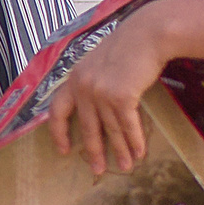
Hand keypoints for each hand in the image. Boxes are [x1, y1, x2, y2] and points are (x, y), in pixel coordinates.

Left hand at [43, 4, 181, 177]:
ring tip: (125, 166)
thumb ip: (91, 82)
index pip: (57, 111)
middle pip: (87, 127)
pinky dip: (134, 141)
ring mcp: (101, 92)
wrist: (147, 34)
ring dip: (120, 150)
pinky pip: (127, 125)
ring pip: (110, 129)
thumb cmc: (127, 47)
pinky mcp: (121, 96)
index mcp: (74, 79)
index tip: (63, 150)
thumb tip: (92, 107)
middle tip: (97, 169)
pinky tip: (139, 153)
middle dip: (94, 151)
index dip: (58, 132)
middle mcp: (83, 87)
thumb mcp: (98, 62)